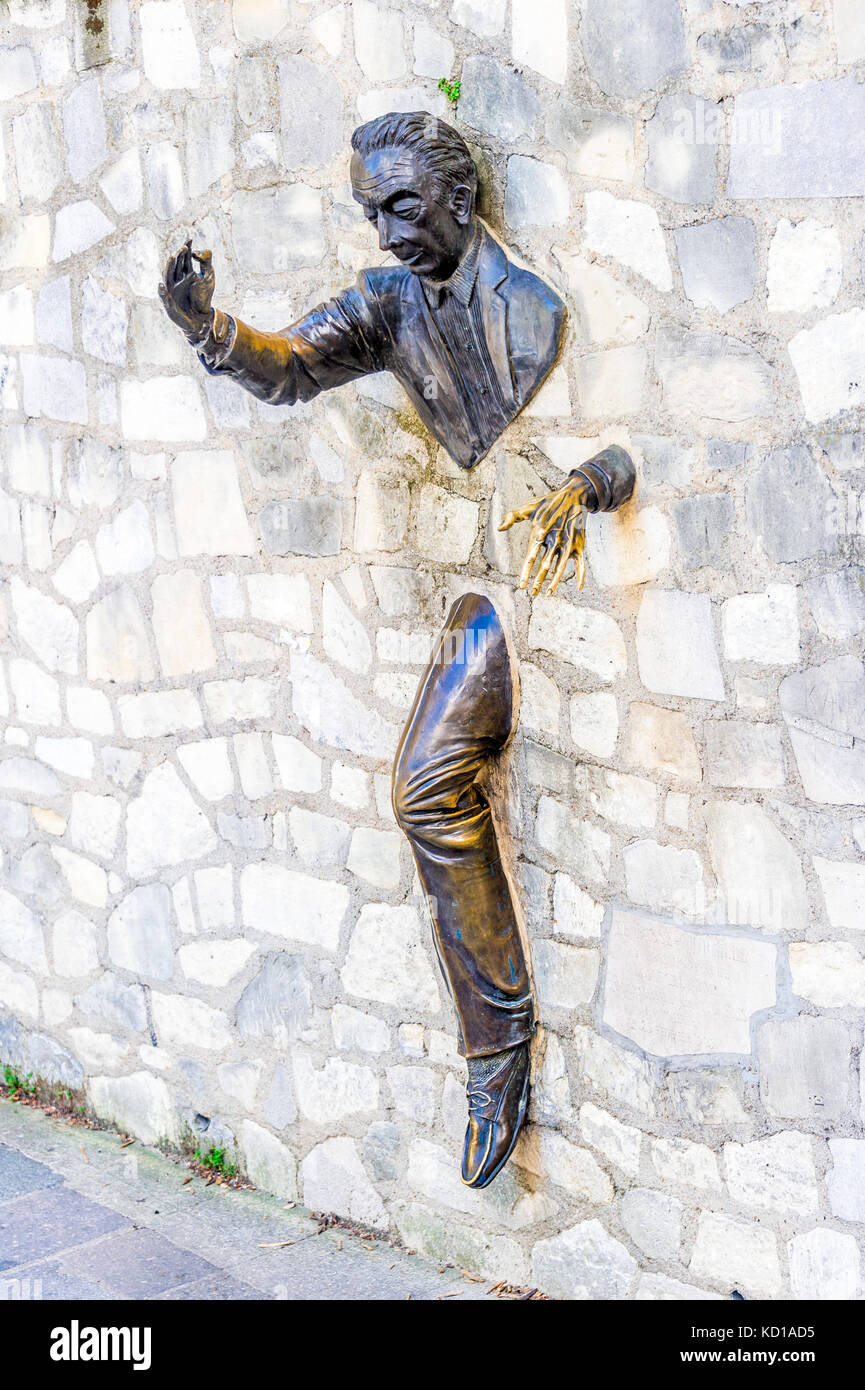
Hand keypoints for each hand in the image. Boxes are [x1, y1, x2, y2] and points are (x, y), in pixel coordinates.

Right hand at [158, 240, 214, 340]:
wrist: (200, 318)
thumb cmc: (203, 299)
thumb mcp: (208, 278)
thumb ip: (205, 263)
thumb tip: (197, 251)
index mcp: (185, 274)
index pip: (184, 258)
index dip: (186, 249)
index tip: (190, 238)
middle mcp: (177, 281)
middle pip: (175, 265)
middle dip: (179, 256)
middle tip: (183, 247)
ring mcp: (171, 291)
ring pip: (168, 277)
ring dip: (169, 268)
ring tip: (171, 258)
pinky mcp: (169, 304)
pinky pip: (164, 297)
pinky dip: (162, 292)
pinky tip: (161, 285)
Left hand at [498, 474, 590, 596]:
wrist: (573, 495)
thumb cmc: (548, 503)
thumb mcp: (529, 506)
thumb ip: (513, 516)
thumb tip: (500, 528)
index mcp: (540, 532)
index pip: (531, 556)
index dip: (526, 572)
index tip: (521, 585)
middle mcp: (555, 540)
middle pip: (545, 566)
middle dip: (539, 581)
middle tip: (532, 593)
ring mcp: (568, 543)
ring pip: (561, 567)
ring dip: (555, 581)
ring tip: (548, 594)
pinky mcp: (579, 544)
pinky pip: (581, 562)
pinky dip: (582, 574)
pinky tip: (580, 587)